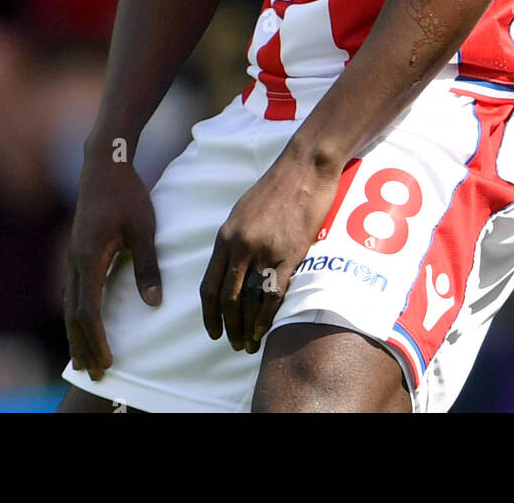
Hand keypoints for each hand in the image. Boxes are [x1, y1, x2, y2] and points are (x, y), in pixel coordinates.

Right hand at [64, 153, 160, 380]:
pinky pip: (73, 291)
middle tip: (94, 374)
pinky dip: (77, 313)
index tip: (108, 362)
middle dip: (83, 345)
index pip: (89, 311)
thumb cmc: (126, 194)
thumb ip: (147, 267)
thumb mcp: (143, 228)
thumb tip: (154, 305)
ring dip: (77, 333)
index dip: (97, 340)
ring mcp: (73, 256)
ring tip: (84, 358)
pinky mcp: (77, 250)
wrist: (104, 164)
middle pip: (73, 314)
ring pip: (70, 304)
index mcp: (89, 259)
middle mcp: (75, 261)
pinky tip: (84, 322)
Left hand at [199, 154, 338, 353]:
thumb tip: (229, 269)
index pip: (209, 285)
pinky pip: (273, 294)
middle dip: (227, 326)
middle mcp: (240, 245)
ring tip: (248, 345)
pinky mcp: (290, 253)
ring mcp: (265, 250)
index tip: (213, 331)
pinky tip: (265, 331)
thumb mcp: (243, 212)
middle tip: (232, 344)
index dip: (209, 314)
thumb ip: (234, 240)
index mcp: (225, 236)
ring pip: (249, 300)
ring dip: (247, 328)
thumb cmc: (275, 188)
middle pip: (227, 298)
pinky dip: (266, 318)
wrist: (304, 168)